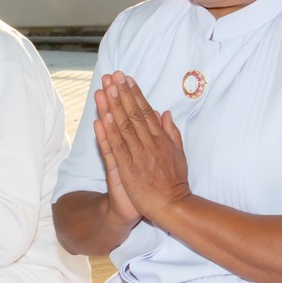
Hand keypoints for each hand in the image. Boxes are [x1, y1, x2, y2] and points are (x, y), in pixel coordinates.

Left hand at [94, 73, 189, 226]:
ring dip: (113, 107)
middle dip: (122, 94)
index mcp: (161, 139)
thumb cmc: (174, 182)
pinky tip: (103, 118)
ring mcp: (139, 156)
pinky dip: (109, 133)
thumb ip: (172, 133)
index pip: (146, 111)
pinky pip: (117, 149)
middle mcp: (150, 144)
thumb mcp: (179, 154)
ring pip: (123, 127)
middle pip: (133, 114)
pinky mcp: (128, 170)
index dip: (135, 93)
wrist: (172, 207)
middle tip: (113, 75)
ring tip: (105, 89)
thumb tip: (165, 113)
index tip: (126, 78)